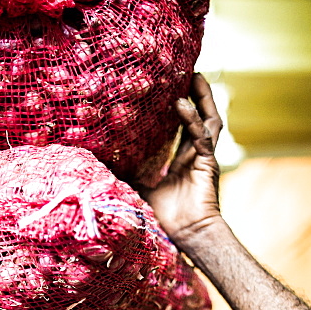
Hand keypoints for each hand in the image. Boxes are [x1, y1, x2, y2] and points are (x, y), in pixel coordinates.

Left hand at [138, 73, 222, 249]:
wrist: (187, 236)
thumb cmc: (167, 219)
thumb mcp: (140, 191)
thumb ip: (128, 175)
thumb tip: (102, 165)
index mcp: (181, 161)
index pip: (182, 129)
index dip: (180, 110)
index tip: (170, 90)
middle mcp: (195, 156)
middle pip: (200, 118)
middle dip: (196, 95)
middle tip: (187, 73)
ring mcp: (203, 158)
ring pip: (208, 120)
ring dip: (203, 98)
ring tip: (194, 77)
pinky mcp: (208, 163)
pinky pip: (202, 137)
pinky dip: (192, 121)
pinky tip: (182, 105)